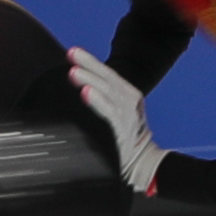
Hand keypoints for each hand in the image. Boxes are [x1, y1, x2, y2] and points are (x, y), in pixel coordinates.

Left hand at [68, 47, 164, 195]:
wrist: (143, 164)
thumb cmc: (124, 138)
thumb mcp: (116, 113)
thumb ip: (103, 99)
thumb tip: (78, 86)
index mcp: (128, 95)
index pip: (108, 74)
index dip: (90, 62)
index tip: (73, 52)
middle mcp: (129, 102)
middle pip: (107, 79)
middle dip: (89, 65)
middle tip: (72, 54)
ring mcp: (127, 115)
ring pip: (108, 92)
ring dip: (90, 80)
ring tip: (74, 72)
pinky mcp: (122, 130)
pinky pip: (109, 112)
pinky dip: (98, 101)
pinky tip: (86, 93)